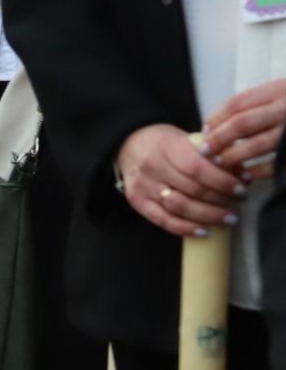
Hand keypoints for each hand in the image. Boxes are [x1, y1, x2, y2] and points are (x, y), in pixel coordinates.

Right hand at [115, 123, 246, 236]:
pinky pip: (163, 220)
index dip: (222, 182)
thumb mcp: (185, 138)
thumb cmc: (163, 142)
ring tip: (228, 218)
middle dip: (221, 199)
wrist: (127, 142)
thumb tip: (243, 175)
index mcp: (165, 146)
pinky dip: (185, 228)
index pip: (197, 168)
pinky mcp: (137, 200)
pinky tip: (203, 230)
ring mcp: (142, 184)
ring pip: (179, 207)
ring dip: (208, 216)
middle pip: (192, 189)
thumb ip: (212, 155)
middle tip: (238, 203)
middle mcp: (151, 165)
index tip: (240, 189)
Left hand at [204, 79, 285, 178]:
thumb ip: (255, 104)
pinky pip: (277, 163)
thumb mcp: (280, 93)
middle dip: (220, 138)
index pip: (237, 103)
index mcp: (278, 90)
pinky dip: (260, 170)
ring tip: (222, 163)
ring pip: (259, 144)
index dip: (216, 118)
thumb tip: (216, 124)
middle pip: (243, 123)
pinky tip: (249, 175)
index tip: (204, 131)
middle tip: (206, 150)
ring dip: (236, 156)